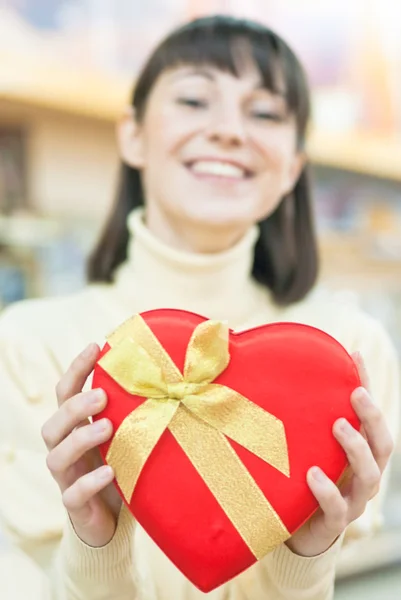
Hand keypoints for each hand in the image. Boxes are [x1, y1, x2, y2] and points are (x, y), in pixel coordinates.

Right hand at [42, 343, 121, 546]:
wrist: (112, 520)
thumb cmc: (121, 466)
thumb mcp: (126, 435)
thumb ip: (134, 410)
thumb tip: (172, 376)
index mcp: (75, 427)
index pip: (65, 393)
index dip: (76, 369)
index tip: (95, 347)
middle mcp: (65, 449)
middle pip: (53, 424)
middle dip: (75, 407)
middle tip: (102, 396)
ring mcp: (67, 477)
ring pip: (57, 456)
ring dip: (80, 439)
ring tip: (106, 428)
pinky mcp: (75, 505)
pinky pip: (74, 493)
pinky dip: (90, 482)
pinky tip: (110, 472)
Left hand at [286, 352, 393, 556]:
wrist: (295, 528)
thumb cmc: (303, 475)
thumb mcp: (307, 441)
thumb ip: (302, 413)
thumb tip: (276, 366)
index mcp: (360, 452)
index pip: (370, 416)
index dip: (366, 384)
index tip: (354, 355)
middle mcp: (363, 475)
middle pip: (382, 445)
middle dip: (372, 417)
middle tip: (355, 393)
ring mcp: (352, 501)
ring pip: (369, 477)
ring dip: (356, 449)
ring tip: (338, 426)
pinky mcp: (332, 523)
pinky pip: (337, 509)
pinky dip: (327, 490)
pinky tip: (312, 474)